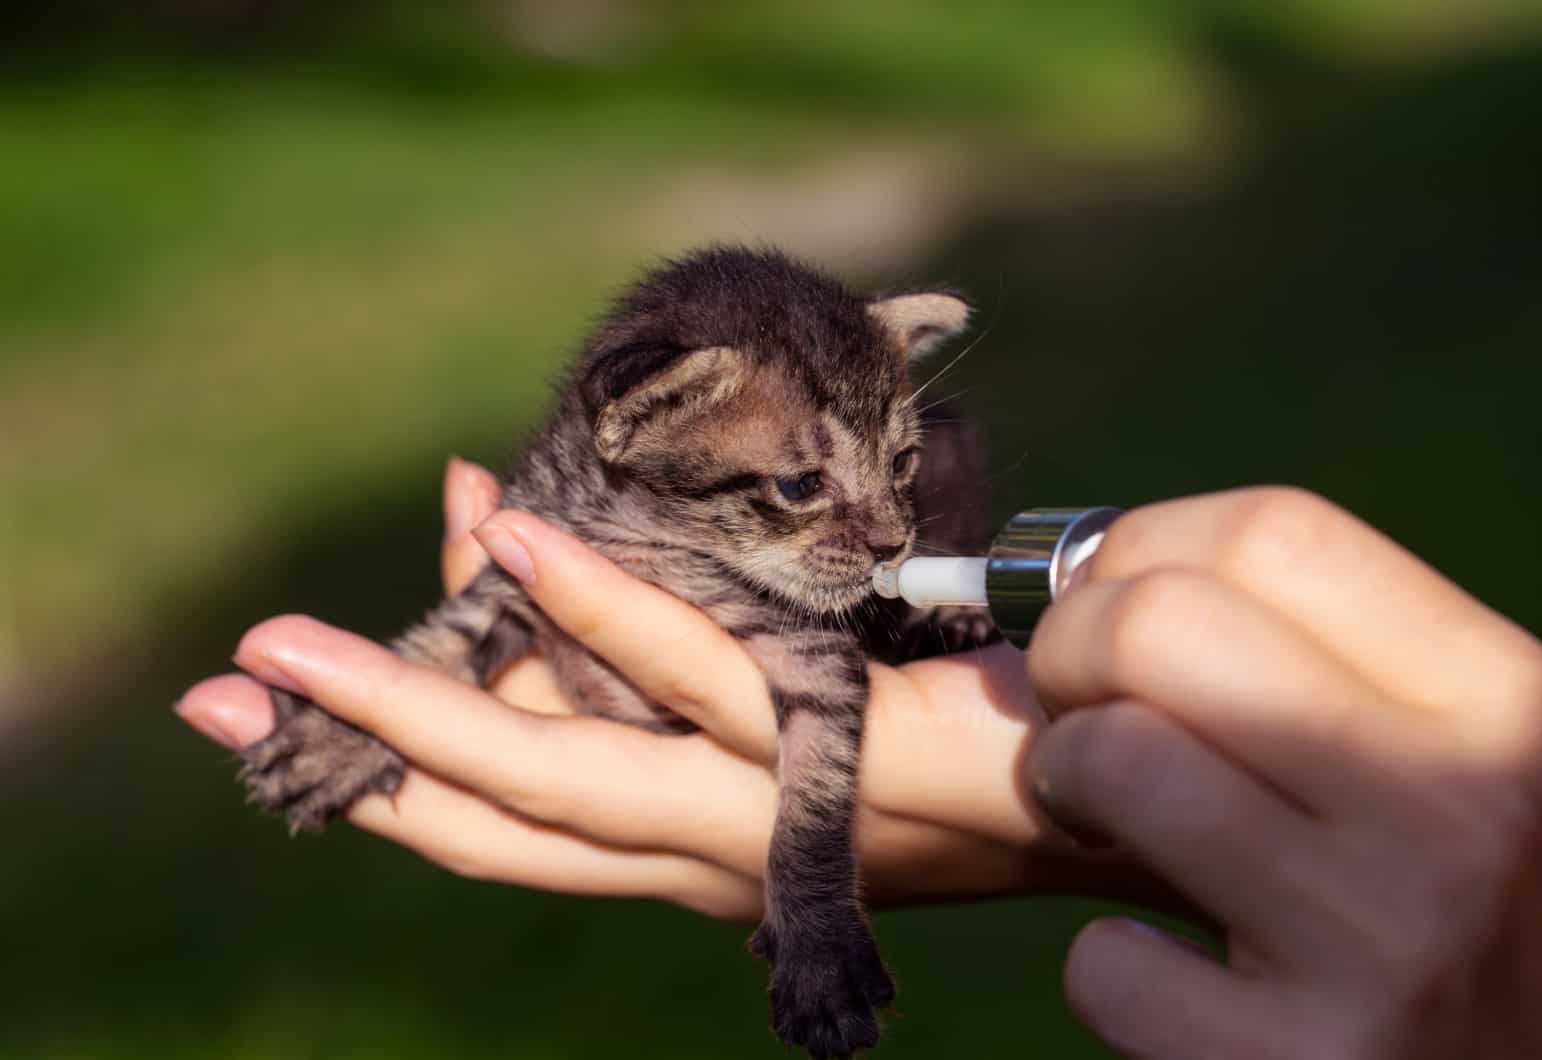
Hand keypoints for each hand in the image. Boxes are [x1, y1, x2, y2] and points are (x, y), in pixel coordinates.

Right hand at [177, 459, 1179, 920]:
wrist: (1121, 781)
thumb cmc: (953, 727)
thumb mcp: (772, 692)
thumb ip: (661, 643)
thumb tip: (526, 536)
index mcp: (694, 851)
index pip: (511, 826)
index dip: (387, 775)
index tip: (283, 707)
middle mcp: (705, 852)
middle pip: (496, 817)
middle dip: (350, 758)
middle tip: (221, 691)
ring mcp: (763, 810)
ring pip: (558, 771)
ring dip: (417, 701)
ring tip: (294, 645)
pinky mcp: (830, 748)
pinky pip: (692, 680)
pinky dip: (591, 613)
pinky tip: (510, 540)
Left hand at [1024, 487, 1541, 1058]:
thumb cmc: (1493, 922)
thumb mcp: (1488, 770)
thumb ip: (1347, 667)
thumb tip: (1126, 571)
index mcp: (1510, 700)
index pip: (1273, 530)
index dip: (1143, 548)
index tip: (1109, 598)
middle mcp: (1464, 804)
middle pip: (1158, 621)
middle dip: (1065, 649)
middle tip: (1073, 706)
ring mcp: (1388, 944)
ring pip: (1111, 758)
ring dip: (1061, 783)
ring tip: (1096, 816)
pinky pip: (1108, 961)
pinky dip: (1111, 968)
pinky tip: (1176, 981)